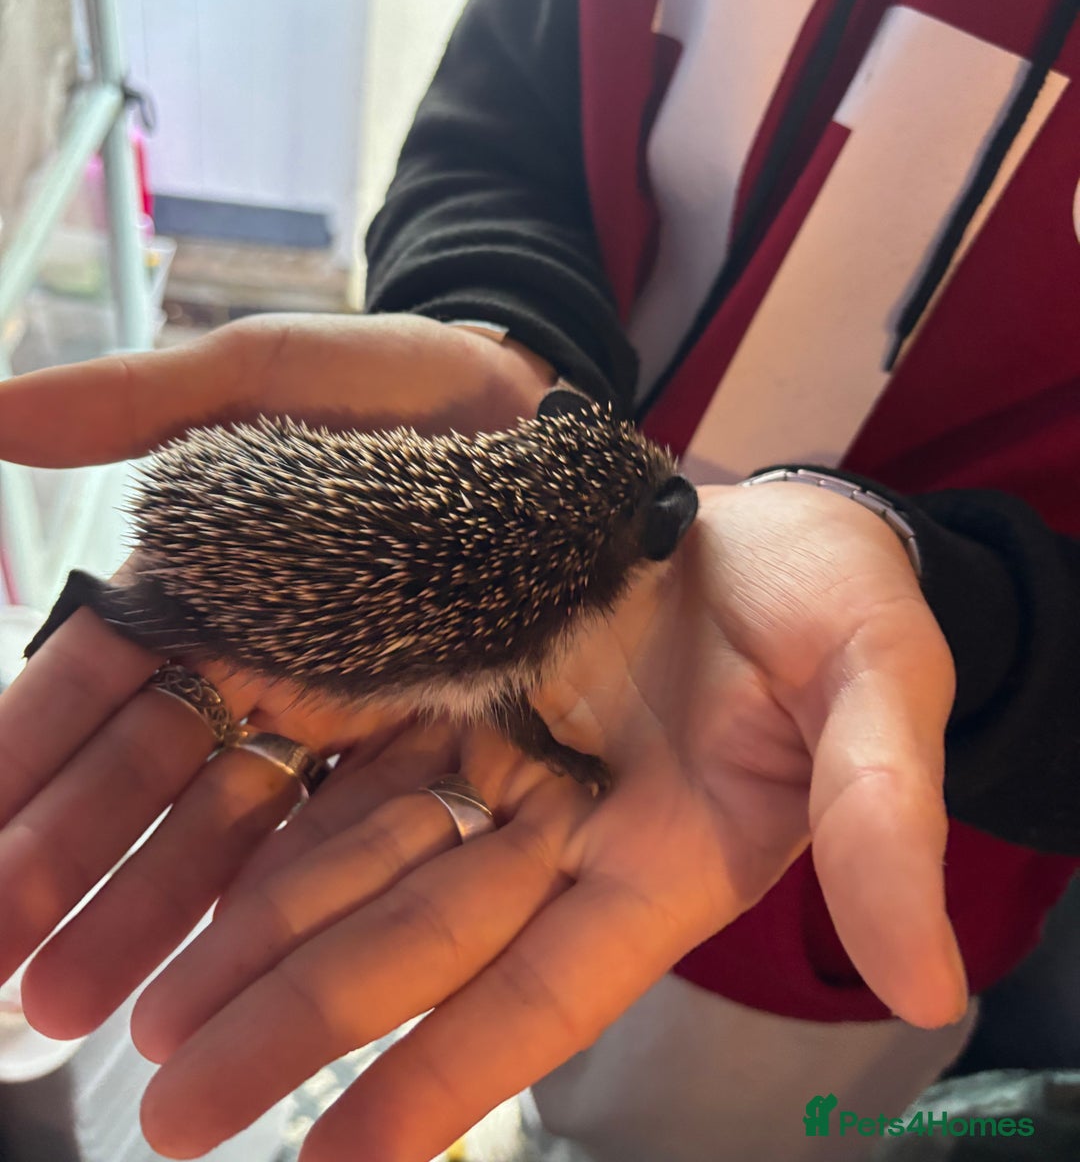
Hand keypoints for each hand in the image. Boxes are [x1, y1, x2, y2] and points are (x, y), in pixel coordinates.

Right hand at [0, 313, 553, 1033]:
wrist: (554, 411)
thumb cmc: (417, 386)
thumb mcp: (284, 372)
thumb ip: (151, 401)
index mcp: (217, 585)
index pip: (100, 685)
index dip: (32, 760)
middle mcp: (272, 666)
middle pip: (156, 779)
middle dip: (75, 869)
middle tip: (12, 966)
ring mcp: (353, 716)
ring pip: (242, 827)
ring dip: (160, 917)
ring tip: (85, 1004)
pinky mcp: (441, 747)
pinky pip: (360, 835)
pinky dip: (295, 905)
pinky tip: (237, 971)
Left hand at [112, 478, 966, 1161]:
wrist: (778, 524)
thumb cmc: (844, 607)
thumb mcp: (880, 688)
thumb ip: (882, 816)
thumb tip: (926, 970)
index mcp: (665, 857)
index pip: (544, 991)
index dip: (444, 1074)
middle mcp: (563, 825)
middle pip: (420, 937)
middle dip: (299, 1019)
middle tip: (175, 1104)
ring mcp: (501, 752)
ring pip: (366, 855)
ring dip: (257, 932)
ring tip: (148, 1011)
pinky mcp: (458, 677)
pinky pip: (359, 752)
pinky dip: (282, 809)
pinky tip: (193, 862)